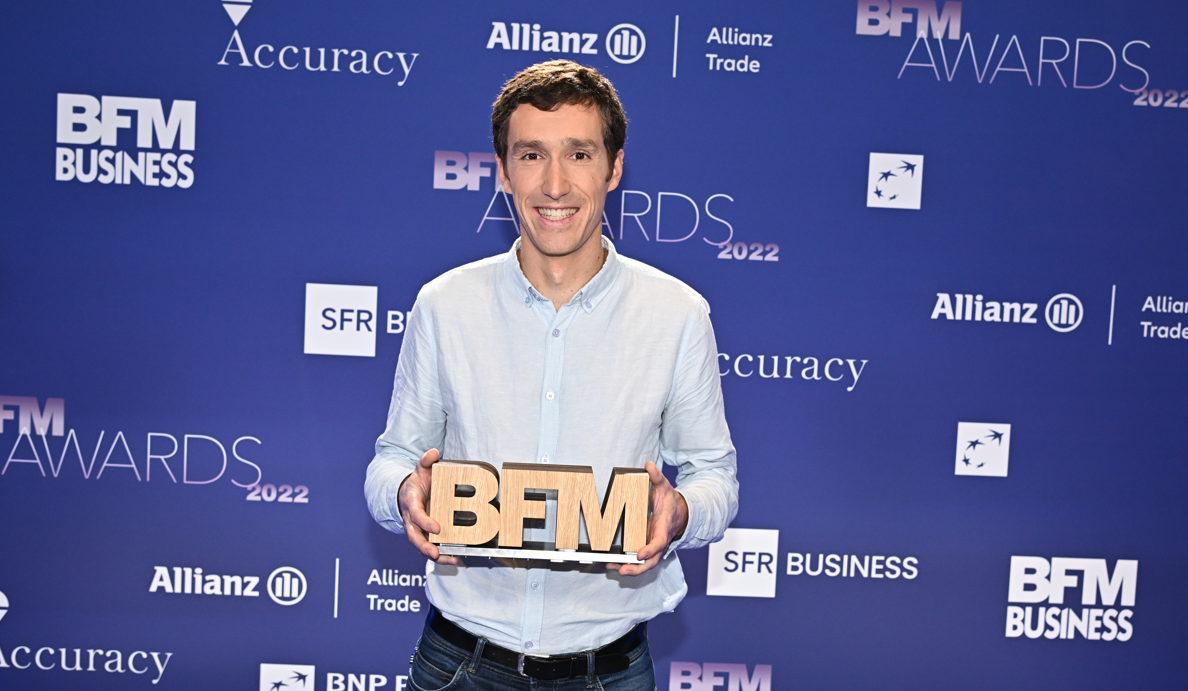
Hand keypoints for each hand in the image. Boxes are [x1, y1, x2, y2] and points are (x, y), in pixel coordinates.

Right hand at [397, 448, 457, 564]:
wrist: (408, 493)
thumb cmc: (417, 482)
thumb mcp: (421, 469)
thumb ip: (426, 461)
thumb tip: (433, 453)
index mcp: (411, 503)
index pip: (416, 515)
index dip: (425, 522)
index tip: (436, 528)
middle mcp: (412, 520)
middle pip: (415, 536)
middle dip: (424, 546)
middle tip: (435, 553)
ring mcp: (418, 529)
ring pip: (422, 546)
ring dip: (434, 555)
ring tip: (449, 559)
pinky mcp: (425, 535)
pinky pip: (431, 547)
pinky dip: (441, 555)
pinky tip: (453, 558)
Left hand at [607, 461, 687, 576]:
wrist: (678, 512)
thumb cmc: (669, 501)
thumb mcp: (664, 486)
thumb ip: (656, 477)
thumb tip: (649, 465)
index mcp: (664, 527)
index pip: (659, 542)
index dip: (650, 549)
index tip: (640, 553)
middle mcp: (659, 541)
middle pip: (651, 561)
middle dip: (637, 568)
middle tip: (622, 570)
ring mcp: (652, 547)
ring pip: (644, 565)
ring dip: (630, 569)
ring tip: (613, 568)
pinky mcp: (645, 548)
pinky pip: (637, 561)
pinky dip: (626, 564)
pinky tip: (611, 564)